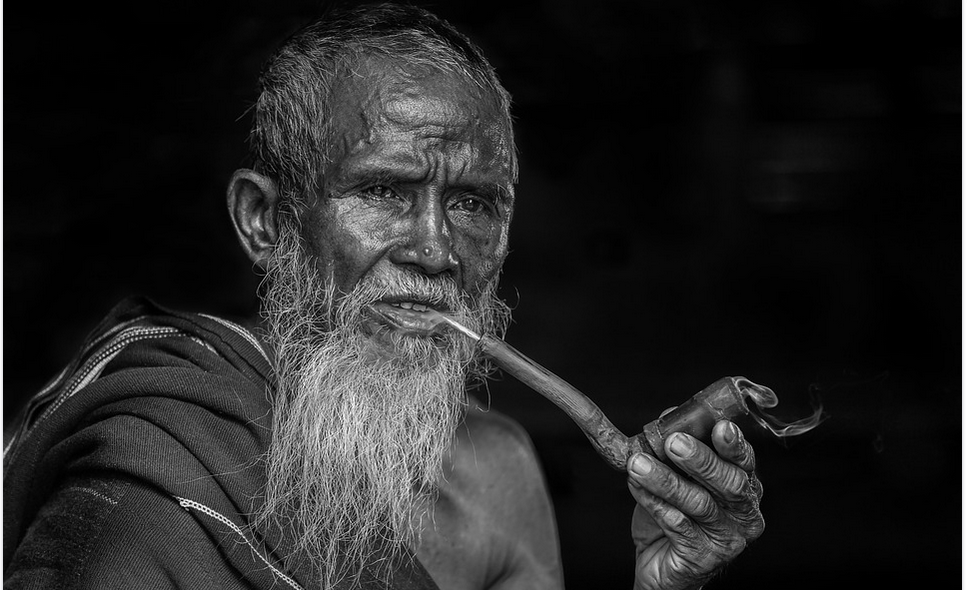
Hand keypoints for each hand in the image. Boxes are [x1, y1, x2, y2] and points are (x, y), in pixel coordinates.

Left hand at [626, 420, 763, 589]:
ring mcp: (727, 539)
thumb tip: (671, 413)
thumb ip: (677, 446)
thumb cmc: (672, 515)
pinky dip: (654, 502)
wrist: (659, 565)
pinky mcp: (704, 558)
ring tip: (638, 464)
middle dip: (701, 460)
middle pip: (730, 483)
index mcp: (744, 487)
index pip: (745, 461)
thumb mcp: (675, 475)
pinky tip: (636, 487)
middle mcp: (744, 514)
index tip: (720, 426)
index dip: (734, 444)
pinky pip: (678, 525)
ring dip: (666, 480)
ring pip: (700, 503)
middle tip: (673, 443)